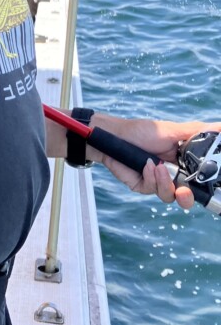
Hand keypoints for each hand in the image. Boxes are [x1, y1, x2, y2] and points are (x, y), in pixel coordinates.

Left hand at [92, 116, 219, 208]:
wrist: (115, 136)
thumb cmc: (143, 131)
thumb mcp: (173, 130)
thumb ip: (197, 132)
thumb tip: (220, 126)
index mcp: (184, 162)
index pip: (199, 179)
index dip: (204, 185)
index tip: (208, 184)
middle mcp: (173, 174)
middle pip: (187, 195)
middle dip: (187, 198)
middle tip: (184, 192)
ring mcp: (158, 181)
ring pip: (170, 195)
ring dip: (164, 182)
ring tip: (157, 166)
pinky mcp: (144, 186)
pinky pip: (153, 189)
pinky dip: (151, 177)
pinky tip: (145, 164)